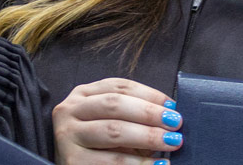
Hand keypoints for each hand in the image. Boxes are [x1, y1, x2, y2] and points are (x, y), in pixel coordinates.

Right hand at [54, 78, 183, 164]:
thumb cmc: (101, 147)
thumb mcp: (114, 124)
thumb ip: (136, 116)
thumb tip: (172, 113)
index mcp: (83, 95)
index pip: (119, 86)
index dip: (149, 94)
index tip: (173, 106)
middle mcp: (70, 111)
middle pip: (115, 105)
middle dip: (149, 113)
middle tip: (175, 123)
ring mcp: (67, 136)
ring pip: (113, 131)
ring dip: (147, 137)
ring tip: (171, 143)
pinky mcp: (72, 161)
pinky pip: (111, 161)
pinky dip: (139, 164)